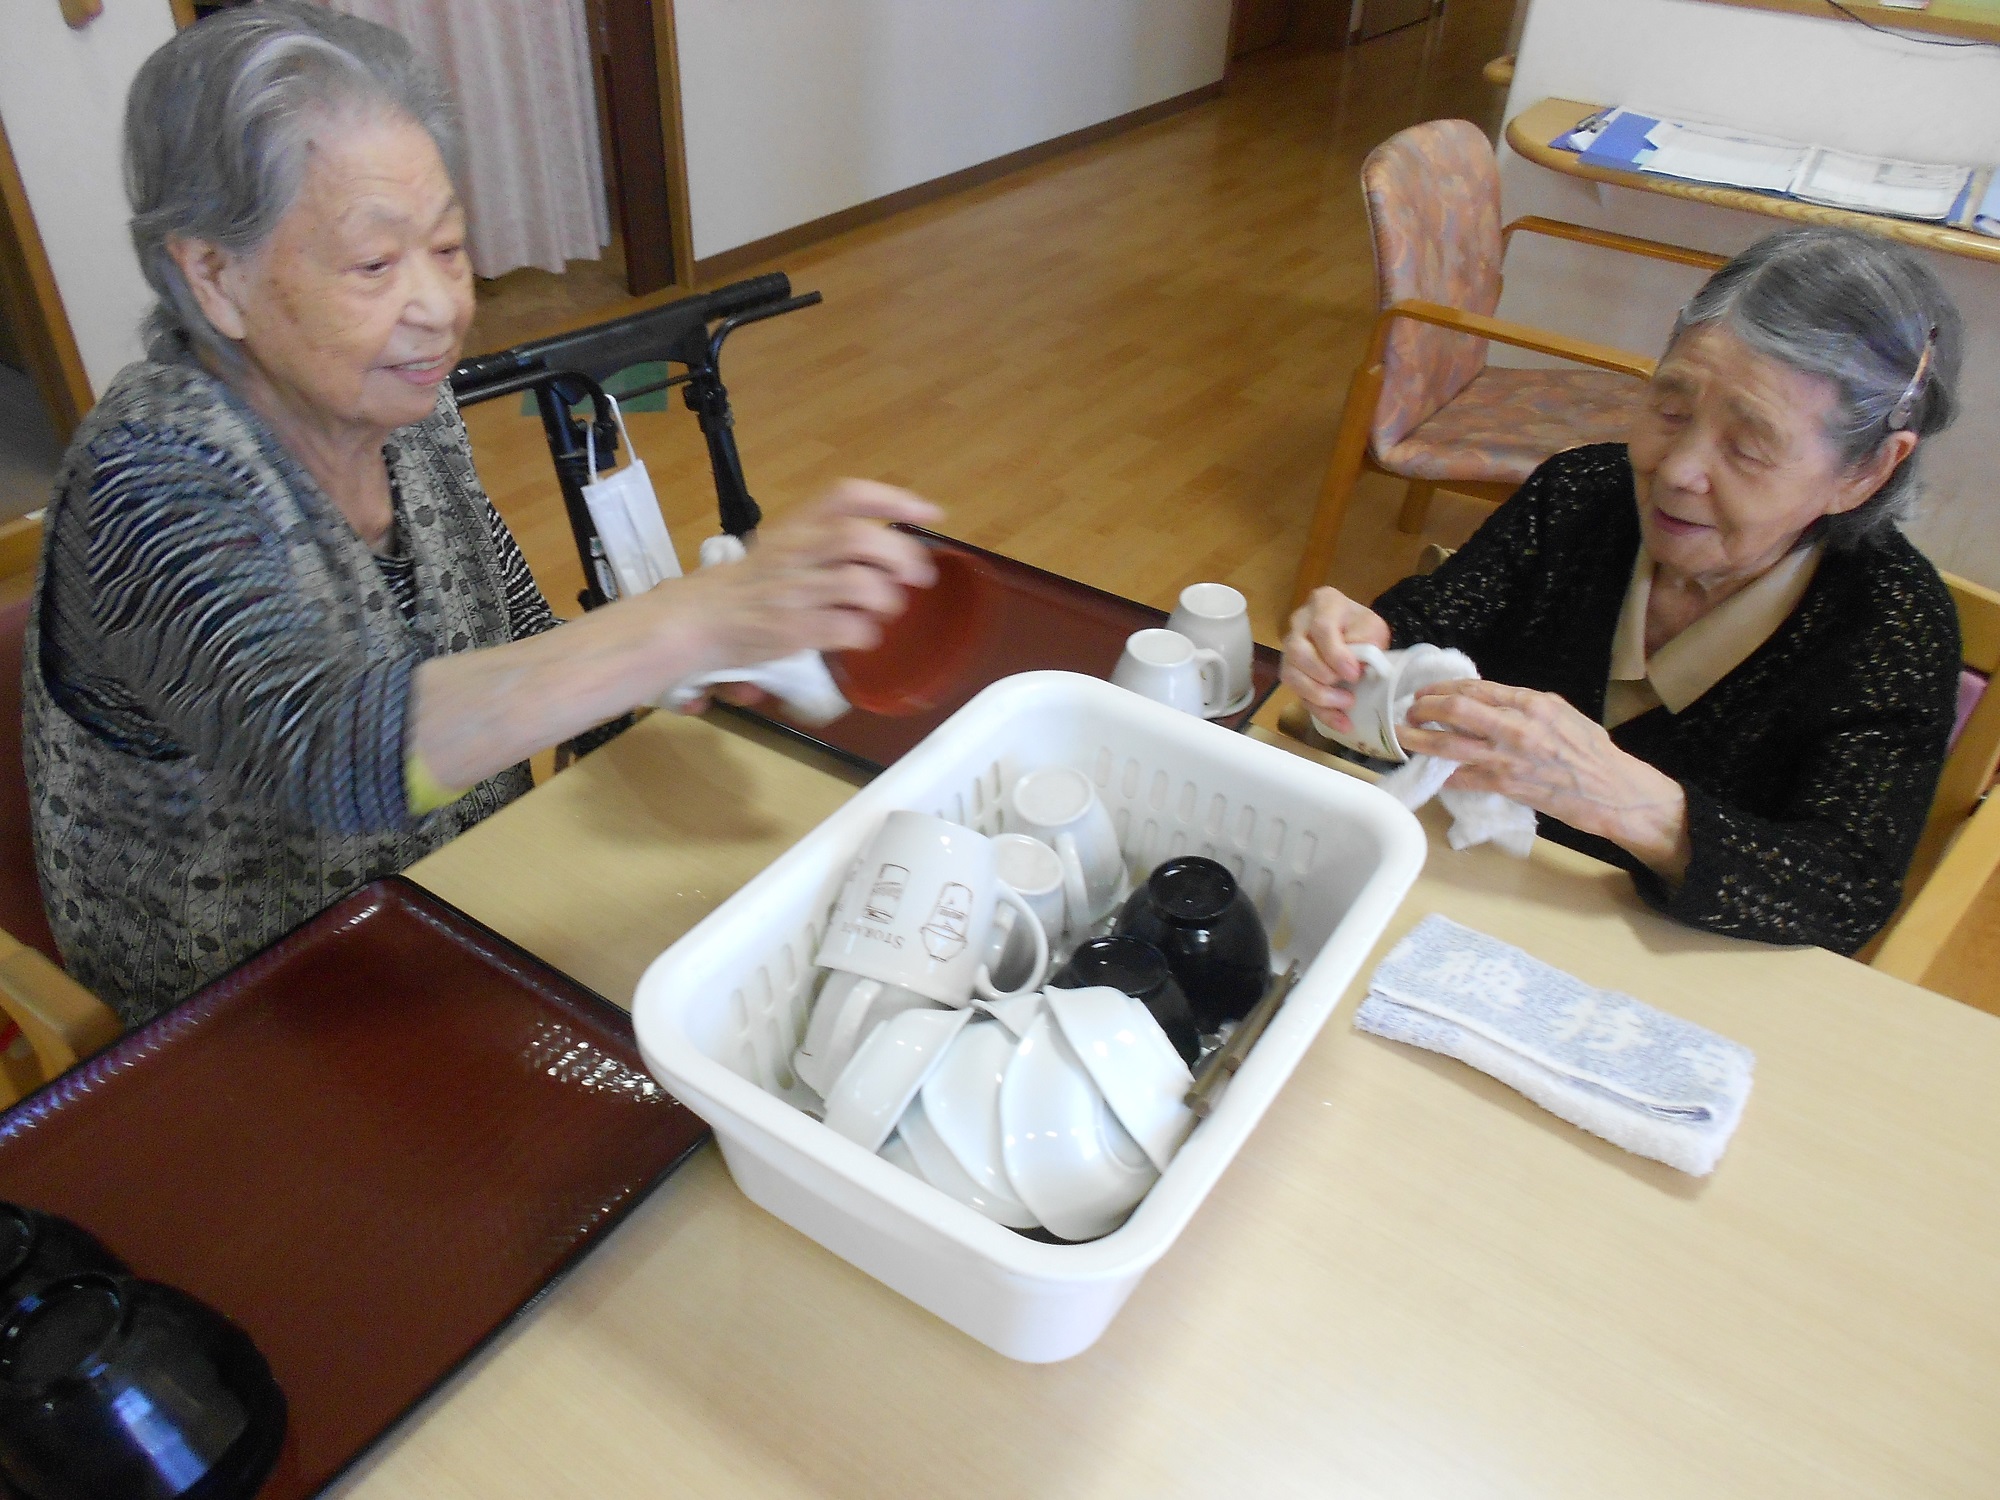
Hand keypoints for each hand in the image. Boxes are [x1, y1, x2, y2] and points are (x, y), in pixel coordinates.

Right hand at [657, 479, 941, 671]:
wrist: (694, 621)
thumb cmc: (745, 587)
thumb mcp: (780, 549)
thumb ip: (825, 545)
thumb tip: (889, 556)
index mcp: (794, 526)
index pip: (847, 495)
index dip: (894, 500)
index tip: (929, 513)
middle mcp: (795, 551)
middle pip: (858, 538)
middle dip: (900, 556)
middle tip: (918, 576)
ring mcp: (793, 591)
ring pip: (858, 583)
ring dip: (887, 598)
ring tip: (887, 608)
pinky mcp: (791, 629)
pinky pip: (846, 627)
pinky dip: (866, 632)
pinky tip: (862, 635)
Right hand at [1279, 587, 1390, 734]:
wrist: (1354, 634)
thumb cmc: (1362, 628)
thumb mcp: (1373, 627)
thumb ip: (1366, 640)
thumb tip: (1356, 666)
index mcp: (1323, 604)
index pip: (1321, 628)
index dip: (1335, 654)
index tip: (1354, 674)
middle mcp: (1299, 624)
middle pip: (1298, 652)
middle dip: (1323, 676)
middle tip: (1348, 689)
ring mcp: (1290, 648)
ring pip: (1290, 674)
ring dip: (1317, 695)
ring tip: (1345, 705)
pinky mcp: (1291, 671)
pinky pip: (1296, 693)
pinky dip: (1318, 710)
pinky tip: (1340, 721)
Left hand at [1396, 679, 1690, 880]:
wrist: (1613, 791)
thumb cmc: (1590, 751)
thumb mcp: (1561, 712)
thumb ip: (1524, 705)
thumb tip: (1489, 700)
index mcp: (1530, 702)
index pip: (1473, 688)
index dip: (1442, 689)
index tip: (1426, 692)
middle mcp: (1515, 726)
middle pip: (1453, 710)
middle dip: (1423, 708)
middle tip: (1409, 711)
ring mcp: (1507, 757)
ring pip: (1448, 745)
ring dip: (1418, 740)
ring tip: (1402, 737)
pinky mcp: (1504, 786)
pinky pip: (1461, 779)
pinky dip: (1441, 775)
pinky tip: (1428, 773)